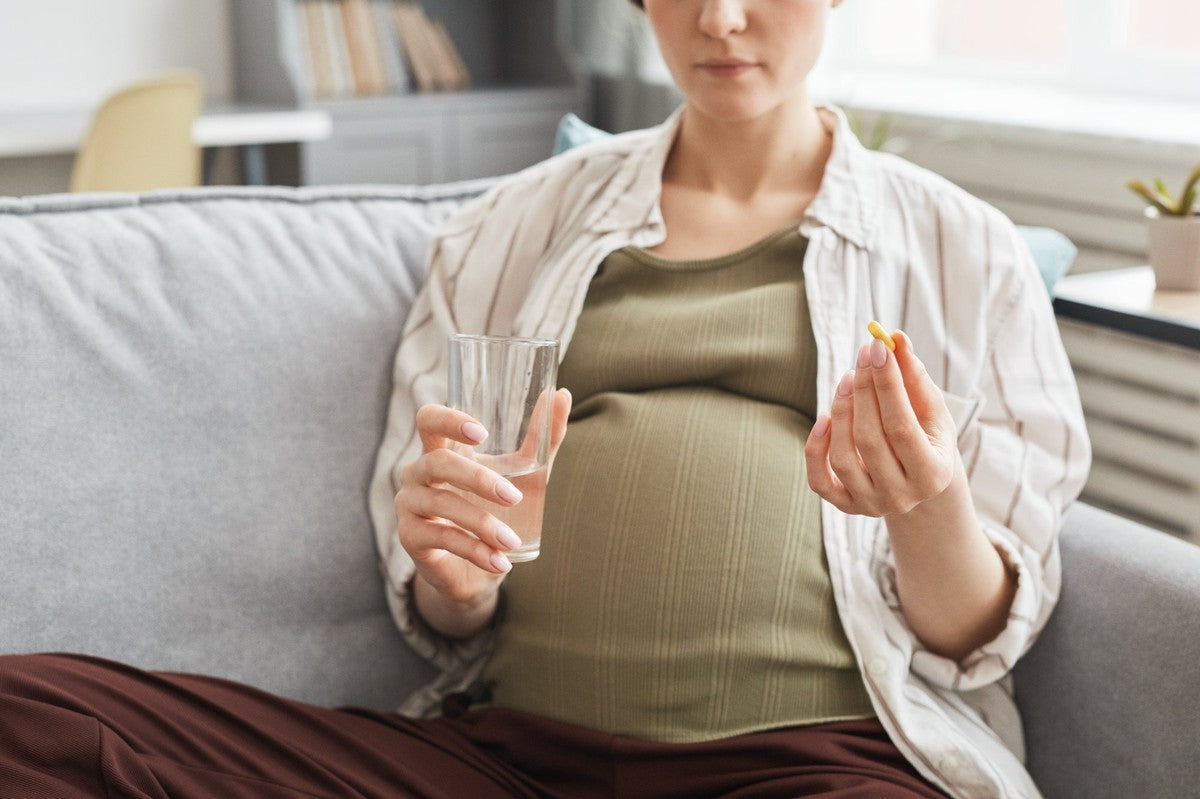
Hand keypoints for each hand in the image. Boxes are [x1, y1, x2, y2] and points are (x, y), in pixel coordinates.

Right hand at [395, 389, 570, 607]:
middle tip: (514, 498)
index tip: (481, 432)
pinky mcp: (410, 538)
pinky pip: (441, 538)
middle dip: (477, 479)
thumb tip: (562, 394)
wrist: (475, 568)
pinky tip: (499, 562)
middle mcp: (418, 473)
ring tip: (511, 542)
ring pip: (441, 504)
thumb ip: (542, 438)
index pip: (429, 419)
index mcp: (441, 449)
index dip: (448, 419)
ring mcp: (410, 505)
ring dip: (481, 523)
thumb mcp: (525, 474)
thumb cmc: (497, 510)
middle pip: (437, 462)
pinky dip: (474, 551)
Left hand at [805, 330, 958, 517]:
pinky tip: (824, 416)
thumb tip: (895, 338)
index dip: (887, 384)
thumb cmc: (926, 436)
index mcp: (933, 475)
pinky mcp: (845, 506)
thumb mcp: (930, 410)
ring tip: (848, 379)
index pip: (901, 426)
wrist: (917, 480)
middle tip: (862, 355)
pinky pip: (819, 479)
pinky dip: (816, 447)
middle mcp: (900, 497)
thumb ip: (915, 377)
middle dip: (863, 390)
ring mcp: (870, 504)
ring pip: (843, 457)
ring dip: (841, 411)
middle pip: (870, 439)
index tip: (878, 347)